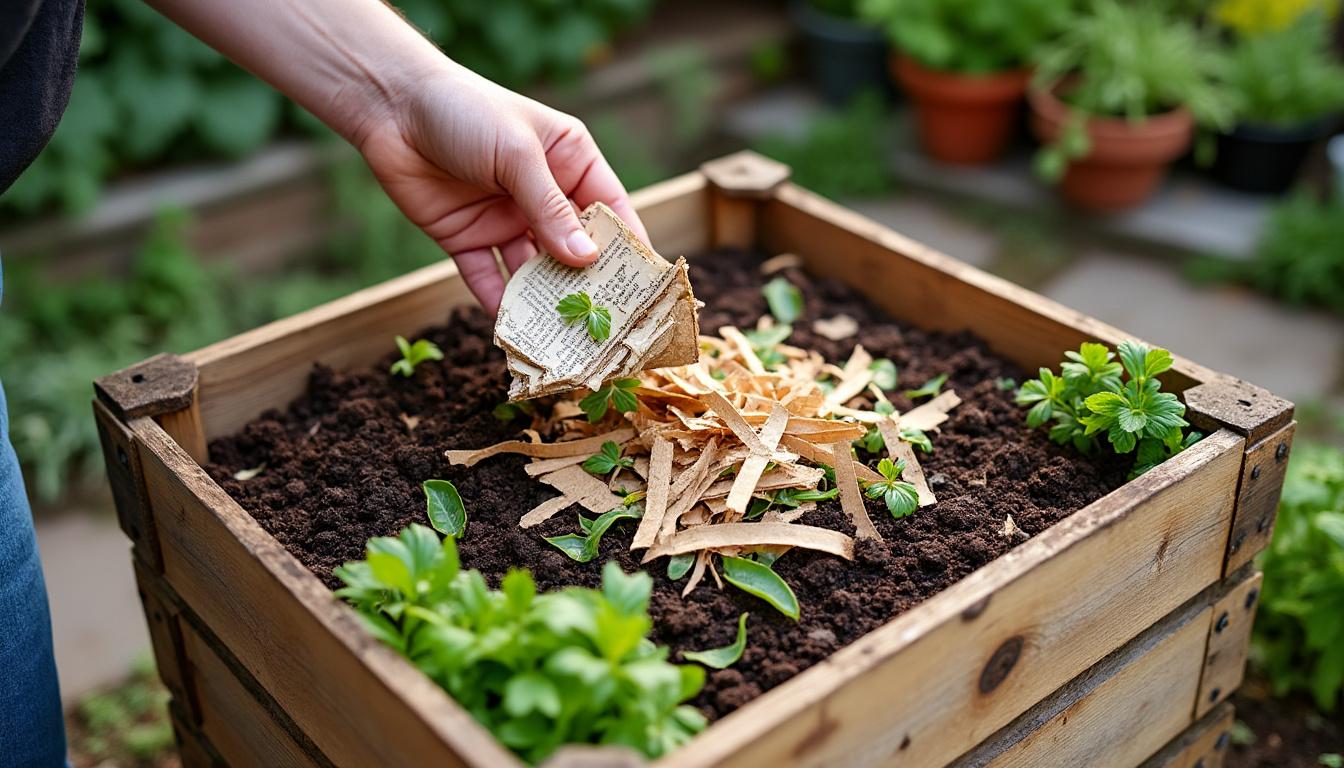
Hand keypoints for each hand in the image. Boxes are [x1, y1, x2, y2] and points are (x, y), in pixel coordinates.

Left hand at [353, 64, 647, 314]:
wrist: (390, 106)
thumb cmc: (465, 110)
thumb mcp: (516, 154)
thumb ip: (550, 208)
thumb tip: (586, 259)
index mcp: (570, 162)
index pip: (610, 211)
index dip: (628, 248)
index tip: (646, 288)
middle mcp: (543, 195)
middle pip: (574, 249)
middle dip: (588, 284)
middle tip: (607, 325)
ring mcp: (505, 219)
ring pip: (534, 270)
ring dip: (545, 301)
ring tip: (563, 336)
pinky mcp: (467, 239)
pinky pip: (488, 277)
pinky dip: (498, 302)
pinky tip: (512, 329)